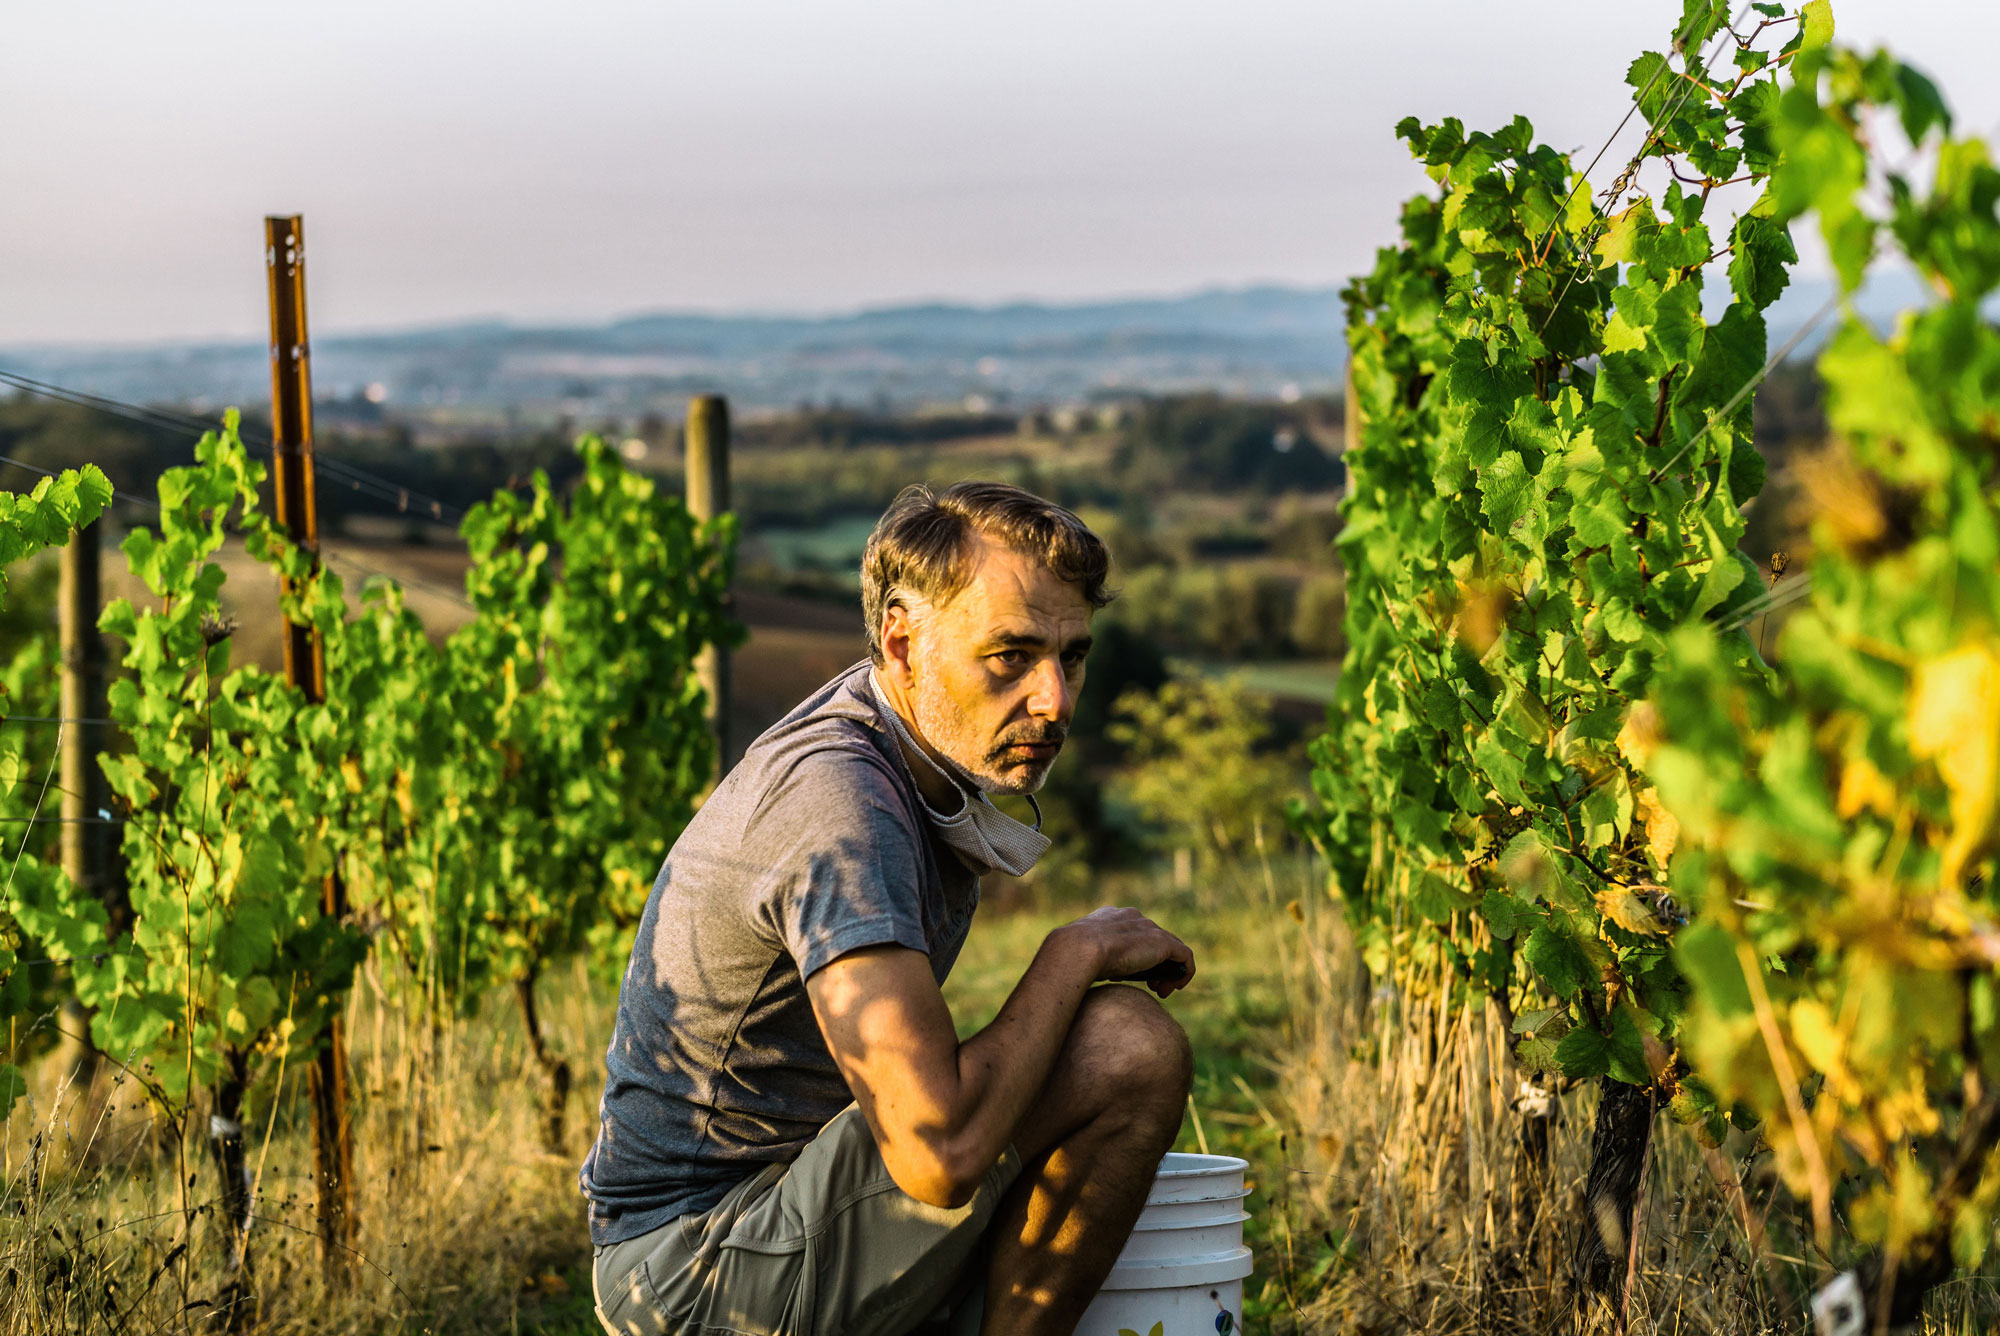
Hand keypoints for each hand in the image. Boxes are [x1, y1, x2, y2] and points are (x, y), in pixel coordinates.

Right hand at [1052, 907, 1195, 997]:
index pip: (1133, 932)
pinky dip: (1183, 972)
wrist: (1078, 950)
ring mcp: (1149, 928)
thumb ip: (1093, 959)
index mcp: (1111, 916)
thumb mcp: (1082, 955)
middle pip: (1154, 939)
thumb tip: (1097, 972)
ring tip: (1161, 991)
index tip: (1131, 974)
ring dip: (1168, 971)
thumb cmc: (1072, 956)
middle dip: (1155, 964)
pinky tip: (1175, 988)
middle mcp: (1133, 918)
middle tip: (1151, 986)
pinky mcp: (1163, 943)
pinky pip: (1184, 956)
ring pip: (1171, 948)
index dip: (1136, 953)